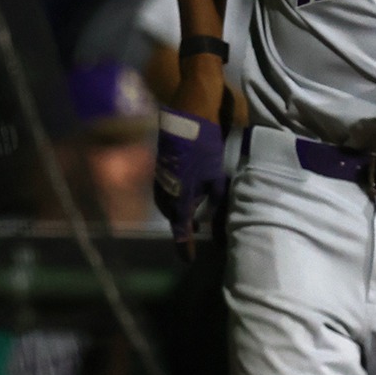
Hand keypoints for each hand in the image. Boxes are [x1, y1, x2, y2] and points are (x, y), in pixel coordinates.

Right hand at [153, 106, 226, 261]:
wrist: (187, 114)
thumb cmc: (206, 146)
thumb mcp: (216, 176)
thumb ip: (216, 199)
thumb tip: (214, 219)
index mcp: (179, 197)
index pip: (180, 229)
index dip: (184, 246)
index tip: (188, 260)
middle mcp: (165, 191)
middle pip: (171, 217)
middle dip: (181, 227)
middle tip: (194, 233)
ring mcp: (159, 178)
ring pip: (166, 203)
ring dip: (177, 210)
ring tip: (192, 213)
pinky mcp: (159, 166)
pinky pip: (164, 190)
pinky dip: (174, 196)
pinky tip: (186, 193)